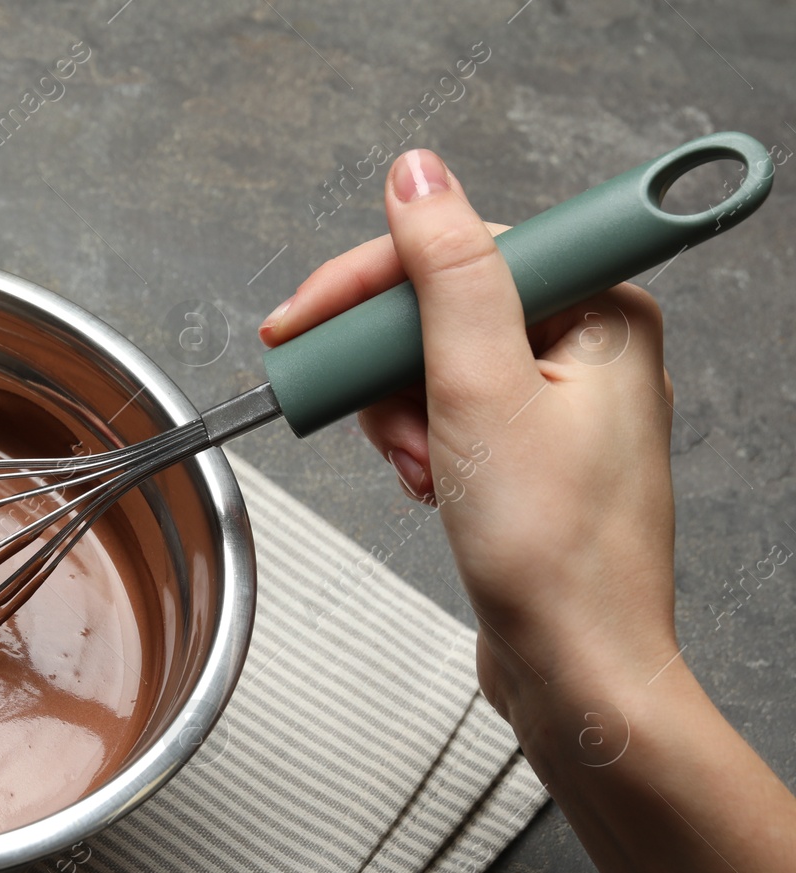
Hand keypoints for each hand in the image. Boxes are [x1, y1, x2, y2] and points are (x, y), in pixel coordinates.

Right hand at [261, 149, 679, 734]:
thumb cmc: (553, 555)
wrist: (575, 670)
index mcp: (600, 310)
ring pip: (431, 363)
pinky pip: (445, 412)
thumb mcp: (481, 391)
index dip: (368, 284)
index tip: (297, 324)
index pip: (459, 249)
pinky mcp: (529, 450)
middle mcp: (588, 344)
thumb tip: (418, 175)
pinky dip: (418, 444)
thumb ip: (449, 273)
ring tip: (420, 469)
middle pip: (439, 306)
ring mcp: (559, 400)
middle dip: (388, 370)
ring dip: (401, 415)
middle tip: (367, 415)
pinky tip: (428, 484)